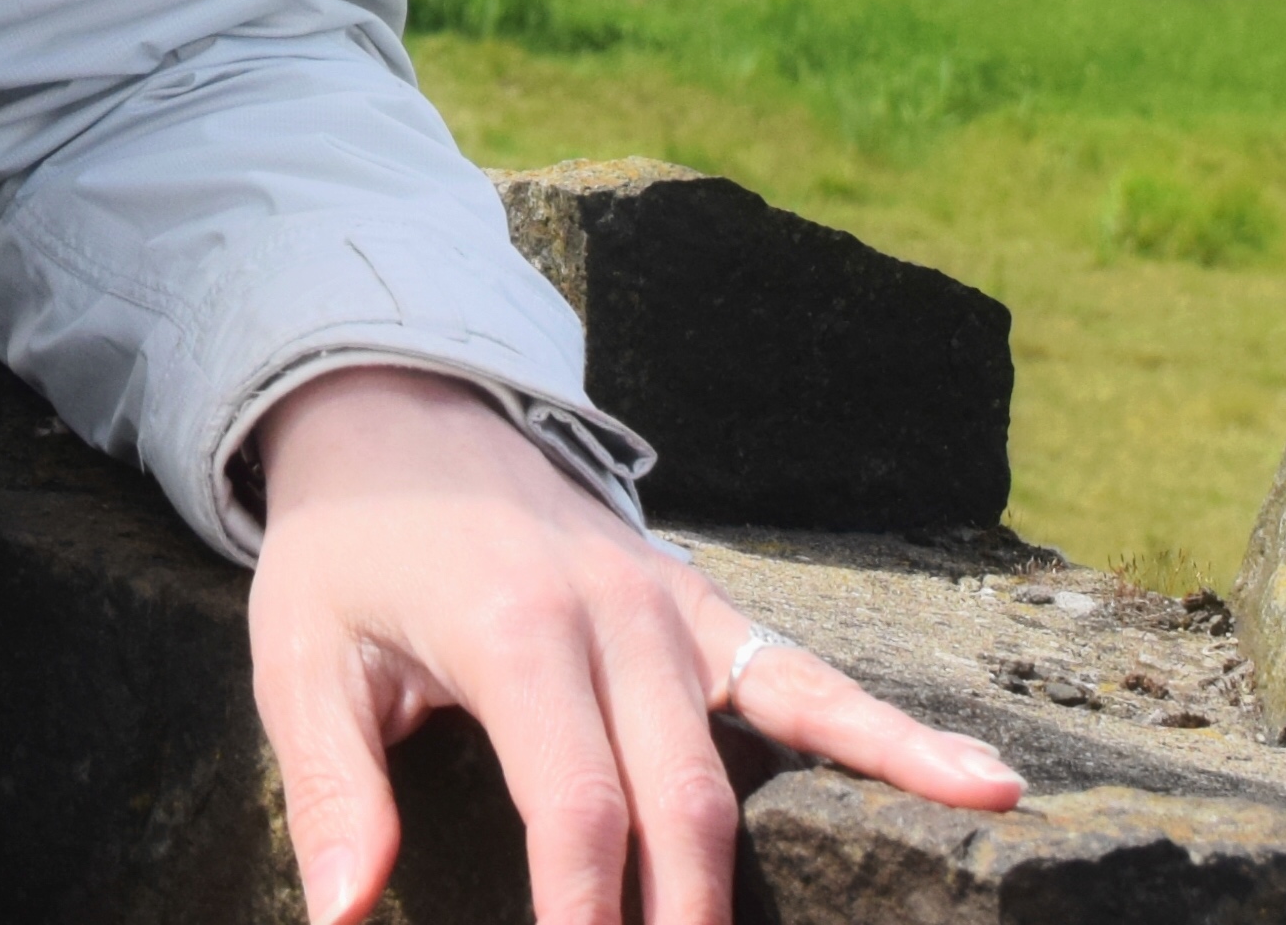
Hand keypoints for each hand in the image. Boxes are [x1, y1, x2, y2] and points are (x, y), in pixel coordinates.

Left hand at [244, 363, 1024, 924]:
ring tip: (878, 912)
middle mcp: (618, 616)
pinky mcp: (710, 611)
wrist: (400, 411)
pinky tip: (985, 783)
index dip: (586, 920)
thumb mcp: (300, 658)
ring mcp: (679, 609)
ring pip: (777, 739)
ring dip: (814, 849)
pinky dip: (894, 736)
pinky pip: (812, 682)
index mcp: (515, 631)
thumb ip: (330, 789)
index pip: (576, 809)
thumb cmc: (348, 553)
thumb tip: (341, 915)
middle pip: (681, 804)